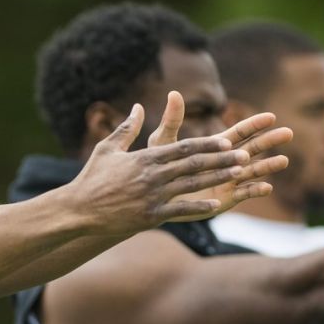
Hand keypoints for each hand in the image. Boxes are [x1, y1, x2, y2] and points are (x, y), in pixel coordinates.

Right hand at [64, 102, 250, 234]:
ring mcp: (152, 196)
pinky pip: (181, 210)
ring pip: (192, 185)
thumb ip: (126, 128)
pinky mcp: (150, 216)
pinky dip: (200, 207)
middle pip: (194, 164)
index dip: (206, 143)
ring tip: (238, 174)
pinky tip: (218, 206)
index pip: (182, 147)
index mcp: (144, 158)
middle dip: (221, 159)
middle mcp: (152, 175)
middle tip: (245, 155)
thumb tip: (138, 107)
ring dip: (217, 179)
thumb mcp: (107, 149)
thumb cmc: (91, 178)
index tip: (226, 140)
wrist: (78, 209)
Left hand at [148, 91, 293, 221]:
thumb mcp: (164, 144)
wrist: (155, 196)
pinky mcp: (226, 198)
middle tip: (288, 132)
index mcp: (215, 146)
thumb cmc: (160, 167)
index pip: (238, 132)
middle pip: (252, 148)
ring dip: (268, 166)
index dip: (254, 124)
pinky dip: (255, 190)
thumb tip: (174, 93)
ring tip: (284, 160)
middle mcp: (226, 162)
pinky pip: (243, 194)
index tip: (270, 116)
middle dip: (269, 141)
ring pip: (252, 171)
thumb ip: (172, 121)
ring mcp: (229, 180)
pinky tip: (267, 187)